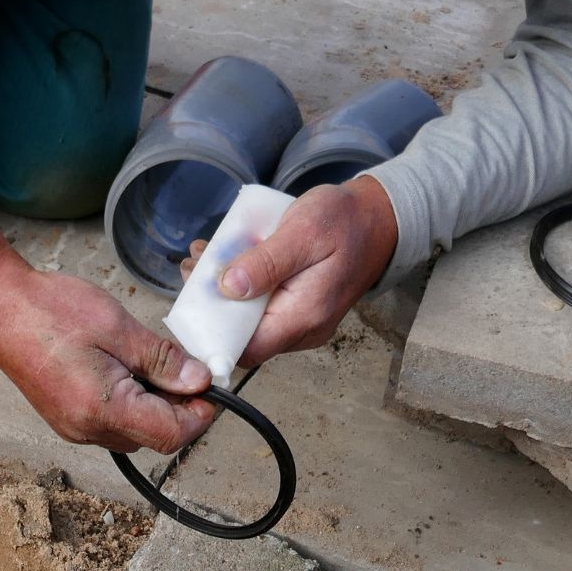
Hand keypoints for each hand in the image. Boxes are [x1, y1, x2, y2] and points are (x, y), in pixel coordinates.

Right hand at [0, 266, 215, 453]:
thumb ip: (162, 360)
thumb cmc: (50, 310)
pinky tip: (123, 370)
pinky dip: (129, 403)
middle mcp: (88, 430)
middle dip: (177, 408)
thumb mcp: (118, 327)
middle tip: (182, 367)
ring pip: (134, 432)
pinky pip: (111, 424)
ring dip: (152, 406)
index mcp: (103, 410)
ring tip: (147, 363)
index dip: (199, 415)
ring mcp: (74, 429)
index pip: (171, 435)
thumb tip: (199, 382)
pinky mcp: (67, 420)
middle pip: (155, 437)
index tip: (209, 386)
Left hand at [181, 176, 398, 366]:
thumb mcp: (303, 231)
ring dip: (223, 295)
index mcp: (303, 317)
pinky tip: (229, 261)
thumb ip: (266, 262)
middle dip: (213, 308)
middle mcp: (302, 330)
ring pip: (250, 323)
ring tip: (207, 257)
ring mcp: (301, 324)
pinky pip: (263, 309)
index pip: (247, 350)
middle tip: (195, 268)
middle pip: (244, 338)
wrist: (378, 219)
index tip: (192, 302)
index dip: (214, 335)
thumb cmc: (344, 221)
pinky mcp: (298, 311)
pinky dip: (241, 288)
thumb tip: (227, 288)